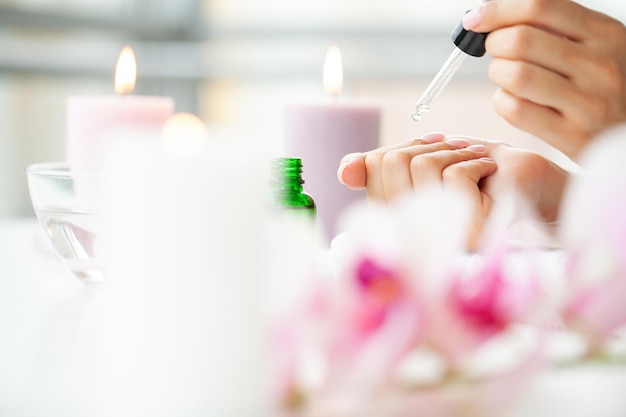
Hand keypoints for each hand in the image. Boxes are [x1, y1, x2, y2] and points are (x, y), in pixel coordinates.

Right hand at [337, 133, 569, 247]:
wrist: (536, 184)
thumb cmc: (479, 173)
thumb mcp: (426, 163)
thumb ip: (383, 167)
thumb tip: (344, 171)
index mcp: (397, 219)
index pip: (371, 169)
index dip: (401, 147)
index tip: (429, 149)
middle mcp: (412, 234)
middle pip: (390, 162)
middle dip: (426, 145)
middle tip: (456, 152)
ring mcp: (439, 236)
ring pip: (419, 164)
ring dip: (453, 150)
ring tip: (475, 161)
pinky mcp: (468, 228)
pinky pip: (452, 175)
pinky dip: (474, 160)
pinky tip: (489, 171)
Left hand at [463, 0, 625, 159]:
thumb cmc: (601, 85)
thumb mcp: (594, 45)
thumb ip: (554, 25)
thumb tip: (490, 13)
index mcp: (606, 33)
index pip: (540, 7)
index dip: (498, 10)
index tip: (476, 19)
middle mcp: (600, 66)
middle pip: (520, 40)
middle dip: (494, 44)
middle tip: (497, 52)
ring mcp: (587, 103)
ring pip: (514, 75)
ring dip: (497, 73)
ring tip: (506, 76)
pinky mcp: (571, 136)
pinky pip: (516, 110)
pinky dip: (502, 102)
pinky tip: (513, 100)